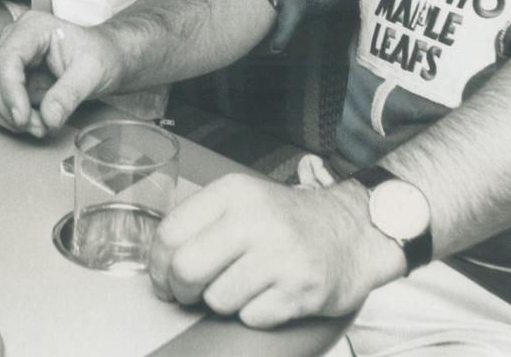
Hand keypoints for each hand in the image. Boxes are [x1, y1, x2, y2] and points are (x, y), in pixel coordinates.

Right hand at [0, 11, 117, 137]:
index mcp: (34, 27)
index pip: (8, 58)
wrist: (106, 59)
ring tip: (40, 126)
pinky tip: (32, 122)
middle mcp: (15, 38)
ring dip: (7, 116)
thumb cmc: (101, 56)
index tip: (22, 118)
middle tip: (39, 128)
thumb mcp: (92, 72)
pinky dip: (7, 117)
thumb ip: (70, 94)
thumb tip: (48, 118)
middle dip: (11, 108)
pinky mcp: (9, 76)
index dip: (10, 91)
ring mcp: (9, 57)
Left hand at [148, 174, 403, 328]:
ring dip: (224, 302)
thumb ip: (202, 222)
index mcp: (234, 192)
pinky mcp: (301, 290)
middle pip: (185, 269)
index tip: (163, 279)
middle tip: (190, 293)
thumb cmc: (288, 222)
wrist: (353, 231)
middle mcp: (256, 219)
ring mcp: (280, 255)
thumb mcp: (244, 202)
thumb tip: (160, 262)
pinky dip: (255, 314)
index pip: (169, 233)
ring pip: (217, 300)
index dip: (157, 266)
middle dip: (181, 290)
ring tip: (245, 285)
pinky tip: (271, 294)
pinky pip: (250, 318)